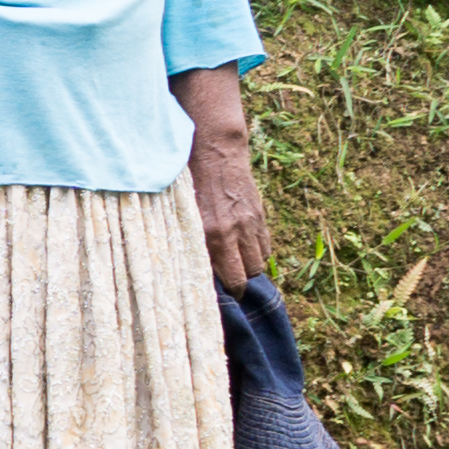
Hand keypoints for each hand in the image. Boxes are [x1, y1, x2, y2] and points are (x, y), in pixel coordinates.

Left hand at [185, 83, 272, 289]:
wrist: (215, 152)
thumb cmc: (190, 183)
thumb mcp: (182, 215)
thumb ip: (190, 241)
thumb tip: (191, 267)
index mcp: (210, 234)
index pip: (229, 278)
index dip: (228, 291)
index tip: (220, 296)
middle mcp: (232, 232)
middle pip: (248, 275)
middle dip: (241, 284)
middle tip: (231, 286)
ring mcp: (249, 224)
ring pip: (260, 262)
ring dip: (250, 268)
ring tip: (237, 268)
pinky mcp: (259, 215)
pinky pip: (265, 246)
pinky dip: (258, 252)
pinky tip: (245, 250)